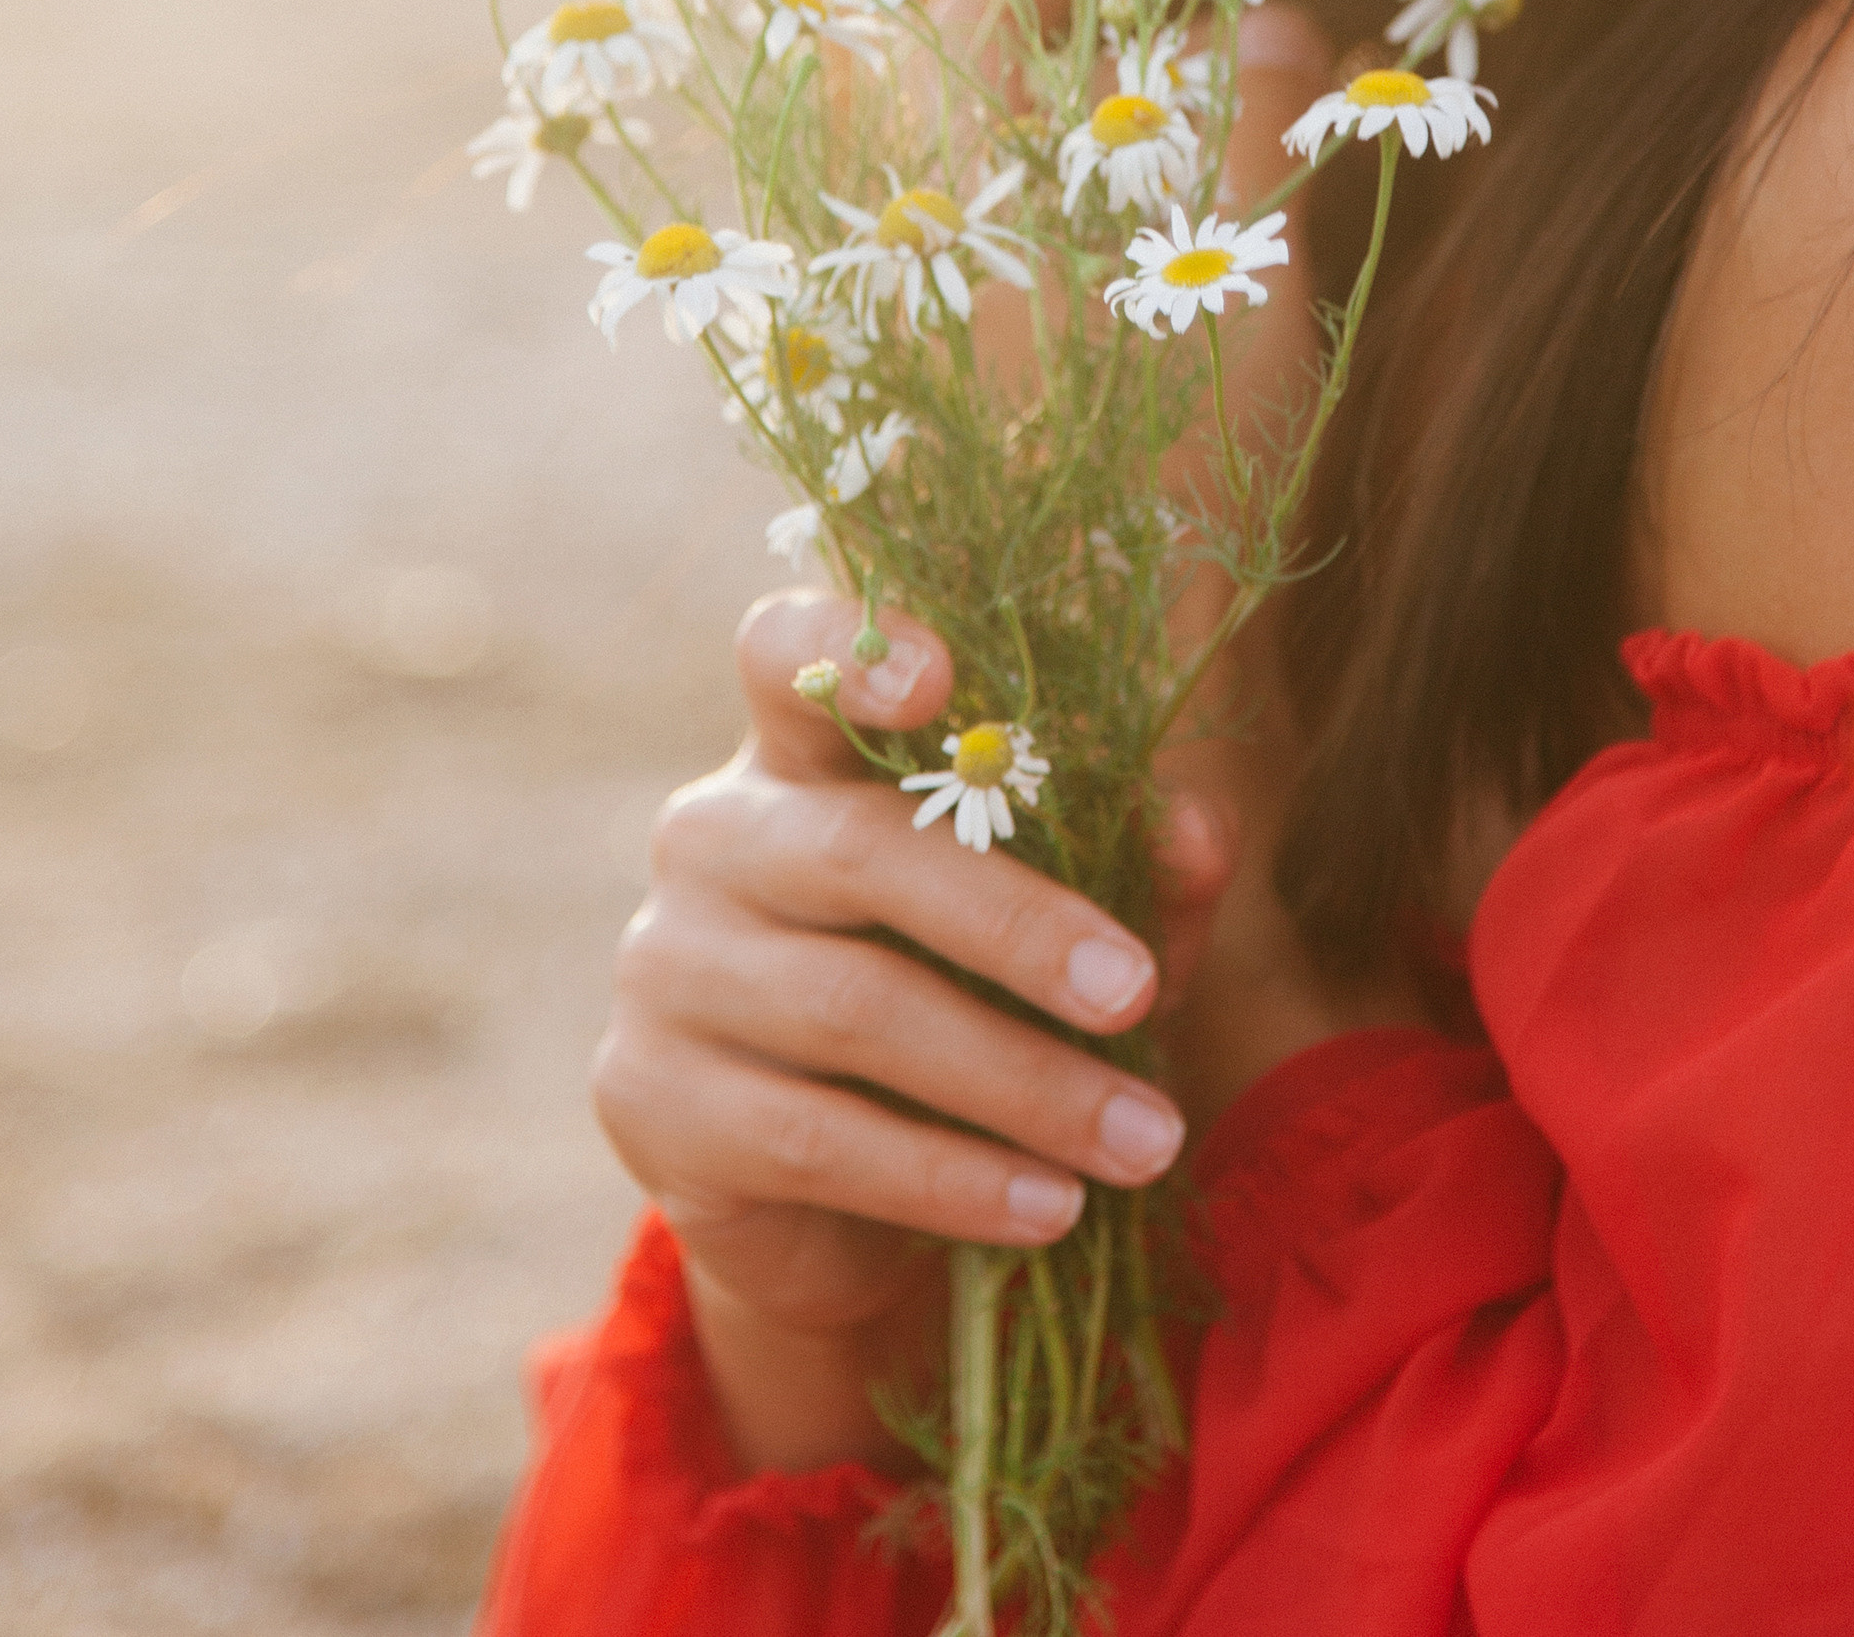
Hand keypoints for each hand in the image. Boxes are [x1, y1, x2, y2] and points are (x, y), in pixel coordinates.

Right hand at [592, 589, 1229, 1473]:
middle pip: (858, 849)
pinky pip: (816, 1138)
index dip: (849, 646)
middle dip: (1019, 925)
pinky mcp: (652, 1102)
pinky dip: (954, 1178)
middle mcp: (713, 836)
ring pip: (852, 1009)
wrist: (836, 1197)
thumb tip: (1201, 833)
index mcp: (798, 753)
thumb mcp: (1056, 925)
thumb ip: (1130, 864)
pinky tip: (1049, 1207)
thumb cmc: (963, 1002)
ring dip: (1021, 1083)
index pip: (786, 654)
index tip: (941, 676)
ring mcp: (666, 968)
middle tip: (1141, 994)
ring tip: (1145, 1138)